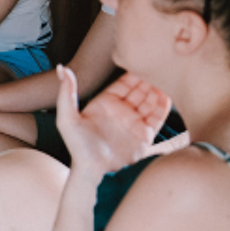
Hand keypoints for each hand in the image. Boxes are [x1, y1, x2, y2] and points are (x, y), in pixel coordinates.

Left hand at [54, 68, 171, 173]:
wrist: (92, 169)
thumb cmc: (77, 145)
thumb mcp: (67, 117)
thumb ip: (66, 92)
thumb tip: (61, 68)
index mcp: (105, 103)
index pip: (123, 84)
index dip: (132, 74)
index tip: (141, 61)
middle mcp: (121, 111)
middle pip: (139, 90)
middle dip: (148, 79)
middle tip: (158, 66)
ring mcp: (134, 122)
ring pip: (150, 101)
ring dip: (157, 90)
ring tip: (166, 77)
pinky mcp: (145, 135)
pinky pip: (157, 117)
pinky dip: (164, 106)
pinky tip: (168, 95)